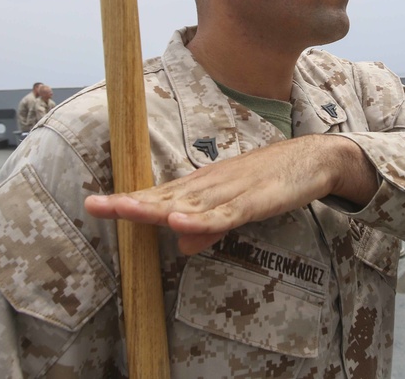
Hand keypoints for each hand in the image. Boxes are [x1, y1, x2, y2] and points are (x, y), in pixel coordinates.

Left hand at [84, 135, 376, 254]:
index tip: (94, 204)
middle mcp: (209, 186)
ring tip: (124, 210)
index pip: (158, 195)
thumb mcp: (234, 210)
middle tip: (94, 205)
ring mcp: (230, 192)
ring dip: (156, 208)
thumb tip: (180, 246)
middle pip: (164, 197)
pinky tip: (180, 224)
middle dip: (130, 203)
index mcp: (201, 188)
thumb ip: (208, 228)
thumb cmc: (269, 182)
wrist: (310, 159)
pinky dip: (202, 220)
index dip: (128, 200)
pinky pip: (224, 215)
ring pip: (187, 205)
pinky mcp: (253, 202)